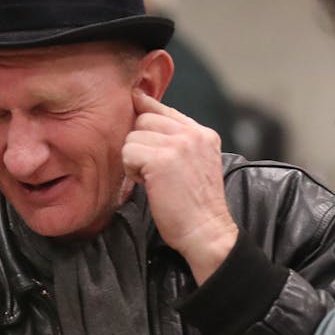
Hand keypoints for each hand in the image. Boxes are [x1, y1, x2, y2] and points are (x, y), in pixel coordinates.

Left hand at [124, 91, 237, 283]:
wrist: (206, 231)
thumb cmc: (196, 206)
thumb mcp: (196, 164)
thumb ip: (179, 142)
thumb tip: (146, 119)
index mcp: (203, 134)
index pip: (165, 108)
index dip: (145, 108)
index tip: (134, 103)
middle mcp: (193, 134)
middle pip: (144, 119)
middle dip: (140, 143)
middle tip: (152, 169)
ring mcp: (178, 145)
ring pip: (133, 136)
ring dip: (135, 159)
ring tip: (153, 179)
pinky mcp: (161, 160)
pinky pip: (128, 152)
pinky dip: (131, 170)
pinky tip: (147, 184)